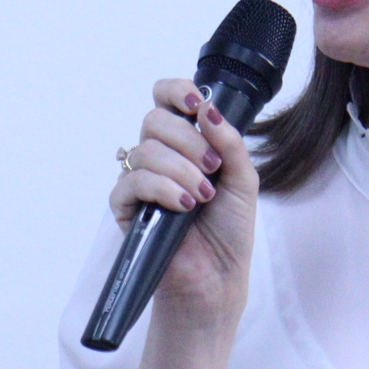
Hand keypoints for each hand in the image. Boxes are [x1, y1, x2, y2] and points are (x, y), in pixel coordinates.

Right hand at [111, 78, 259, 335]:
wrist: (217, 276)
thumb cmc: (229, 230)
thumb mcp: (243, 179)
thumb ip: (230, 142)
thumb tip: (209, 108)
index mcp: (185, 142)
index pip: (165, 99)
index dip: (176, 91)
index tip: (196, 104)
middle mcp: (159, 156)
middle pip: (153, 120)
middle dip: (188, 140)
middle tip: (212, 168)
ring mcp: (140, 180)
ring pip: (145, 150)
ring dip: (181, 170)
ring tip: (202, 197)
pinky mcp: (125, 207)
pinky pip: (132, 181)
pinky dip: (162, 188)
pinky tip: (184, 205)